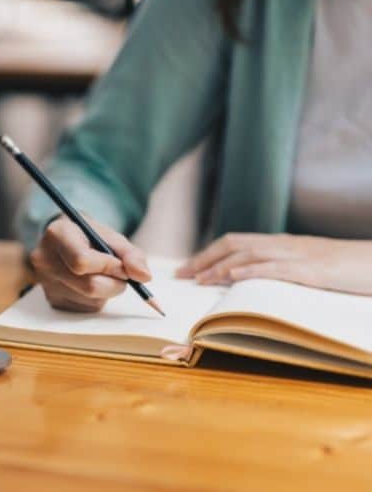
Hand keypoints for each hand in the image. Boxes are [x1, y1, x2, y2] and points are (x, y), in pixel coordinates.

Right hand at [30, 216, 150, 311]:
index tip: (122, 266)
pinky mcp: (52, 301)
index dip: (109, 267)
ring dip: (107, 292)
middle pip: (89, 286)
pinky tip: (90, 283)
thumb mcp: (109, 235)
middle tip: (121, 274)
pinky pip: (86, 309)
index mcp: (57, 235)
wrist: (63, 240)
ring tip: (101, 274)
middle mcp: (44, 260)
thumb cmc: (89, 236)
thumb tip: (144, 277)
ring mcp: (46, 283)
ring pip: (92, 300)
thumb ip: (130, 254)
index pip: (82, 261)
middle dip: (115, 283)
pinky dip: (97, 299)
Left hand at [176, 233, 371, 294]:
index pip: (235, 243)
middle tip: (182, 275)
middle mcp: (284, 245)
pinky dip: (251, 271)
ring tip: (200, 279)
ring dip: (221, 267)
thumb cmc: (346, 268)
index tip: (186, 269)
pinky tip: (233, 277)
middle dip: (205, 259)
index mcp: (282, 244)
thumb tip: (248, 284)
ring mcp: (298, 256)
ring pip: (250, 255)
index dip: (207, 254)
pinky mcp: (312, 271)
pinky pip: (276, 268)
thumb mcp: (307, 268)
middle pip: (234, 245)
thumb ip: (279, 271)